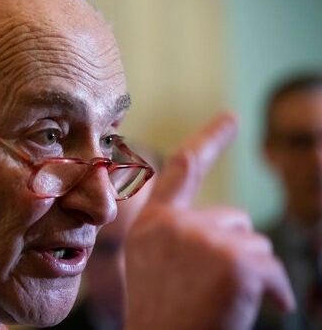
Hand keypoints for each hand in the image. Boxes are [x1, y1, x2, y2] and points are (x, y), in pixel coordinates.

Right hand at [124, 113, 294, 329]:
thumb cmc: (162, 318)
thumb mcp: (155, 268)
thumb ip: (179, 236)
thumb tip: (232, 226)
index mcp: (151, 225)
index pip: (183, 168)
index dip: (209, 141)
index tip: (231, 118)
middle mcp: (173, 224)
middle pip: (234, 217)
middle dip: (237, 249)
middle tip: (216, 286)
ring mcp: (202, 238)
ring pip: (256, 243)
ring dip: (252, 272)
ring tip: (225, 302)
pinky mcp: (233, 260)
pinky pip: (273, 269)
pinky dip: (276, 291)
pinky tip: (262, 308)